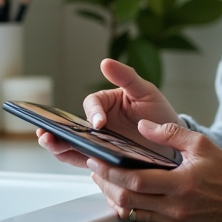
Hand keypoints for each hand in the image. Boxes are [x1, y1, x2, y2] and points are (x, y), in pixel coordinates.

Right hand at [37, 58, 180, 169]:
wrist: (173, 145)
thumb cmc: (159, 115)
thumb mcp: (146, 91)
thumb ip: (126, 76)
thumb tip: (105, 62)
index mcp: (107, 103)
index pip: (92, 104)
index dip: (93, 112)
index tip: (99, 124)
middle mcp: (100, 124)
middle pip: (74, 125)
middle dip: (59, 129)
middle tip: (48, 133)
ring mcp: (100, 142)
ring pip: (74, 143)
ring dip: (59, 144)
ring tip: (50, 143)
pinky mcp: (103, 160)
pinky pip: (84, 159)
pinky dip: (74, 159)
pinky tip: (66, 157)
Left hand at [86, 118, 221, 221]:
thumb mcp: (200, 144)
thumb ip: (169, 133)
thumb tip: (143, 126)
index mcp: (181, 184)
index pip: (136, 181)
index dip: (112, 171)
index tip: (98, 160)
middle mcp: (175, 208)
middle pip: (127, 201)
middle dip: (106, 184)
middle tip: (95, 169)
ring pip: (131, 214)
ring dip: (114, 198)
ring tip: (106, 180)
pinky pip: (143, 221)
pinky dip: (129, 208)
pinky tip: (125, 195)